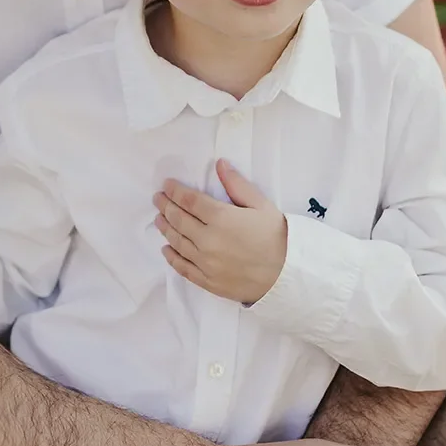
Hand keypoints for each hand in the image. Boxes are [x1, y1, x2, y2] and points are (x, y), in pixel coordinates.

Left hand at [154, 159, 287, 302]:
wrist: (288, 276)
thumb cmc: (277, 237)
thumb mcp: (261, 205)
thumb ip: (237, 184)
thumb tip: (220, 164)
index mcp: (221, 218)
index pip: (189, 201)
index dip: (175, 191)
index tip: (167, 185)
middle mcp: (207, 240)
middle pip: (179, 220)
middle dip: (166, 206)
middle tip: (157, 199)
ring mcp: (205, 262)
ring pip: (177, 242)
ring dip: (166, 229)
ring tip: (159, 219)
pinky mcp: (208, 281)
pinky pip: (183, 268)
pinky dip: (172, 257)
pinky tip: (166, 249)